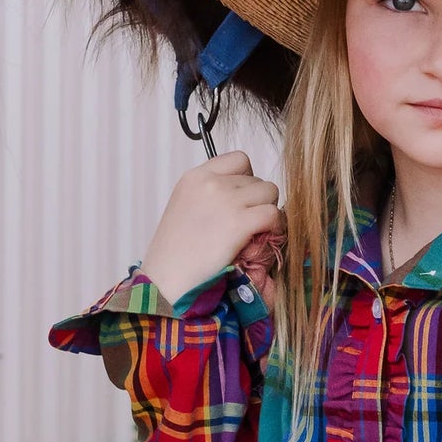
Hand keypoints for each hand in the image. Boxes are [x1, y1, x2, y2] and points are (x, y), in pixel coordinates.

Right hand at [139, 152, 284, 305]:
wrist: (166, 282)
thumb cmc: (173, 256)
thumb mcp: (184, 209)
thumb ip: (209, 195)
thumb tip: (245, 195)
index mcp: (194, 177)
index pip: (238, 159)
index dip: (246, 179)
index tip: (240, 201)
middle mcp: (210, 182)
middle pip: (257, 179)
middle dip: (257, 201)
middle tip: (247, 224)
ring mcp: (226, 201)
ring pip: (270, 193)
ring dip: (268, 211)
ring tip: (257, 232)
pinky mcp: (239, 222)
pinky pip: (274, 214)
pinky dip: (276, 227)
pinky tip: (264, 239)